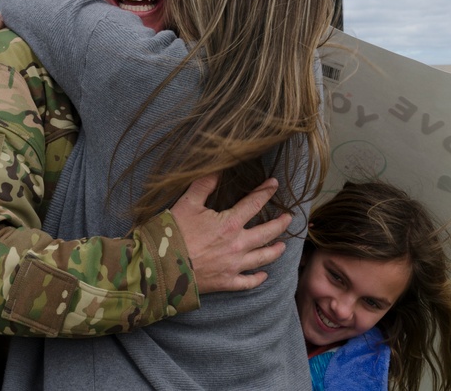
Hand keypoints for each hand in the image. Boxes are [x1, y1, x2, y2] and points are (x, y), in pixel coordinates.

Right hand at [171, 173, 290, 293]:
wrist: (161, 267)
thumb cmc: (173, 233)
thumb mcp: (188, 203)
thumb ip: (204, 184)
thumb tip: (218, 168)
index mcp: (230, 223)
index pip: (254, 203)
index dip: (265, 192)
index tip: (274, 184)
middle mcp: (238, 245)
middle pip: (267, 233)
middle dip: (280, 224)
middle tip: (289, 218)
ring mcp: (234, 265)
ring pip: (262, 258)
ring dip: (275, 251)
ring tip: (282, 246)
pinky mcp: (226, 282)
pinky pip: (247, 282)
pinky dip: (257, 279)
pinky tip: (263, 276)